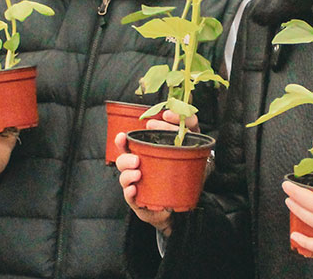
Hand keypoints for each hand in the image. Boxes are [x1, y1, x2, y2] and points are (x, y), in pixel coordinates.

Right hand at [116, 110, 198, 233]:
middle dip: (125, 158)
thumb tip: (179, 111)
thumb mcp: (190, 145)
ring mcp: (137, 185)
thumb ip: (188, 125)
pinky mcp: (140, 201)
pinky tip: (134, 190)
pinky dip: (130, 193)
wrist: (185, 200)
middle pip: (122, 160)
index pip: (127, 145)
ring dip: (127, 175)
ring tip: (138, 174)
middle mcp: (136, 169)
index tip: (123, 136)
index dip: (121, 141)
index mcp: (143, 155)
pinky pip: (131, 198)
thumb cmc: (184, 169)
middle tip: (137, 159)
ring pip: (124, 179)